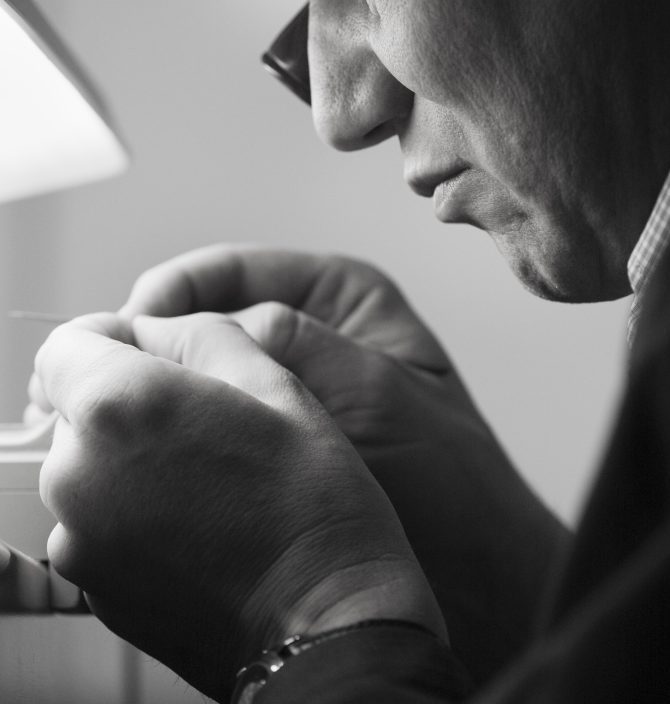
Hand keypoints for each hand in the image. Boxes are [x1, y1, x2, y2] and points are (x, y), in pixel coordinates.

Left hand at [35, 311, 444, 701]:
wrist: (326, 618)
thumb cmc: (311, 500)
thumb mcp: (271, 380)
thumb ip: (199, 331)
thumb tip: (156, 328)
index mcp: (119, 406)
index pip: (65, 344)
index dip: (110, 338)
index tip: (149, 352)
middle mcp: (80, 473)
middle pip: (78, 407)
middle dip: (128, 400)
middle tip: (203, 419)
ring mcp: (80, 538)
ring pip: (88, 465)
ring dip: (130, 457)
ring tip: (208, 476)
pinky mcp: (93, 584)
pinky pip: (97, 519)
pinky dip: (132, 508)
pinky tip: (197, 520)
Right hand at [118, 245, 568, 681]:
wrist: (471, 570)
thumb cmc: (447, 474)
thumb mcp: (375, 391)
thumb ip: (298, 346)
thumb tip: (207, 327)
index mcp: (340, 295)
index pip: (238, 269)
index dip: (179, 287)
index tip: (137, 317)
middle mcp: (307, 329)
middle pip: (209, 313)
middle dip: (158, 335)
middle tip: (106, 362)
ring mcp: (283, 384)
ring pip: (202, 365)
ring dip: (161, 379)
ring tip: (117, 400)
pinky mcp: (266, 436)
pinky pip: (211, 415)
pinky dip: (179, 422)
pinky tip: (151, 440)